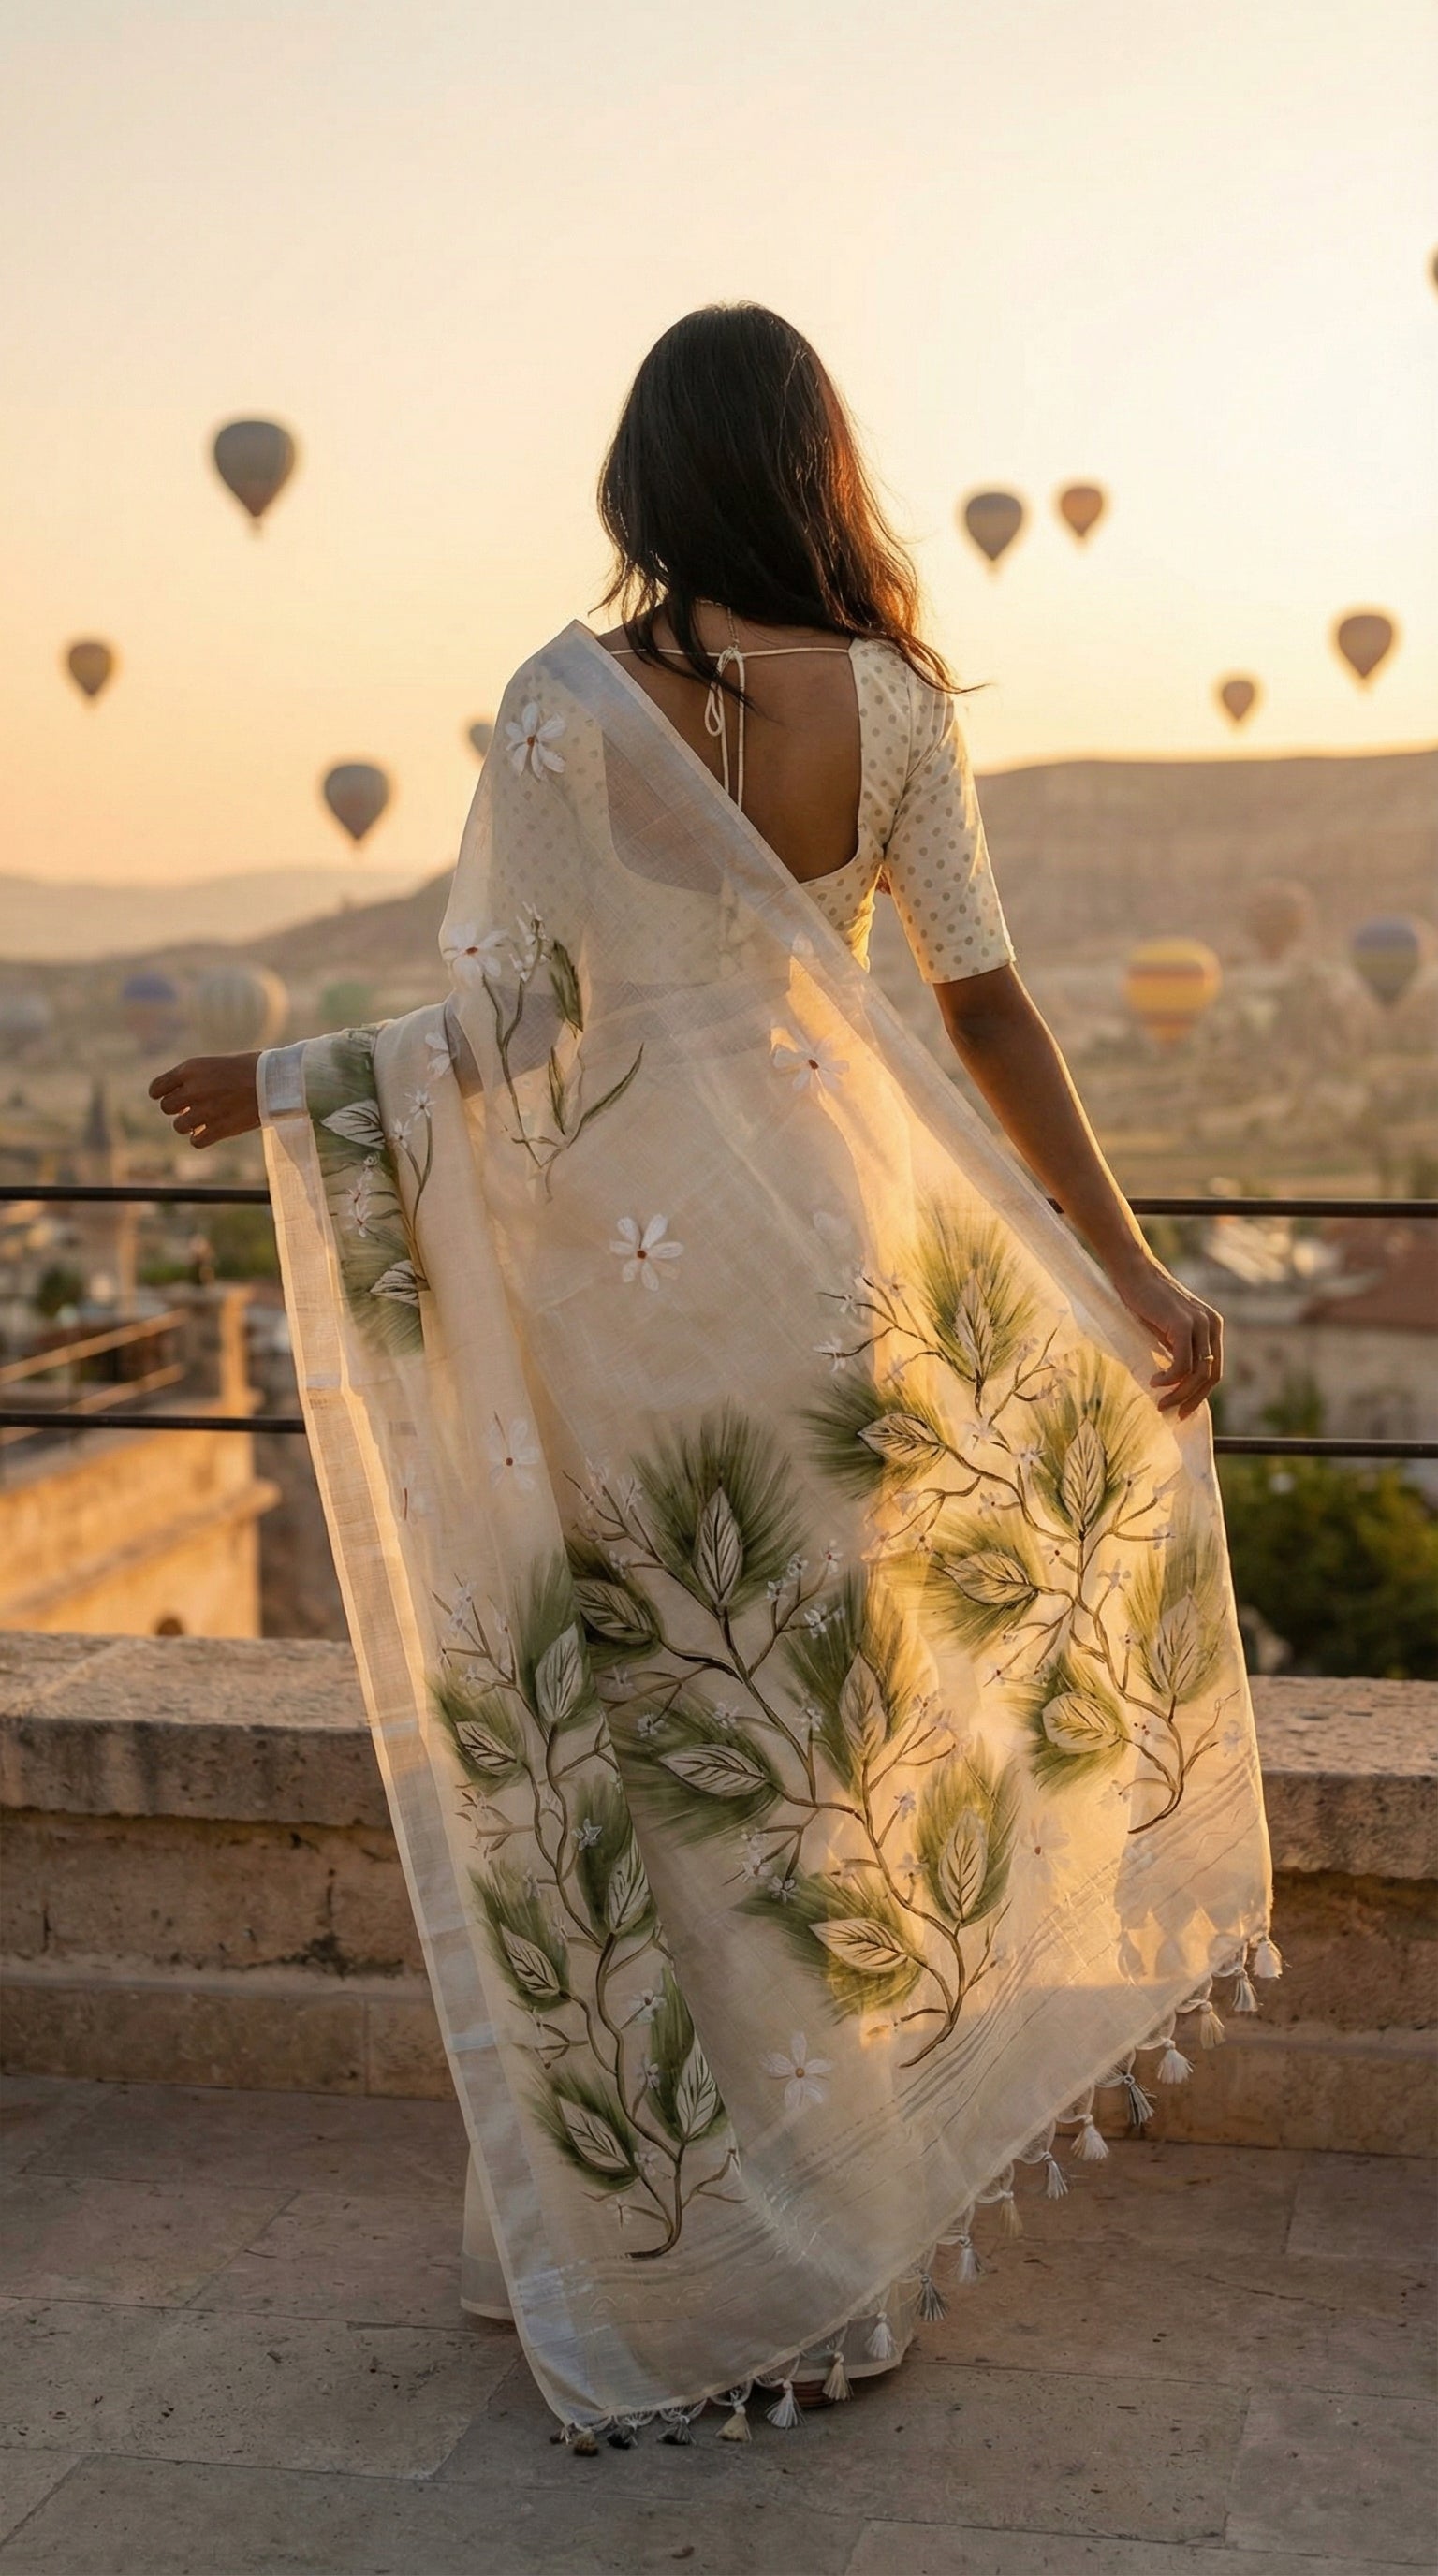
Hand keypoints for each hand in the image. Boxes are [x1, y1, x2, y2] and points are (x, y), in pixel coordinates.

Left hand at [149, 1054, 261, 1148]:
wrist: (277, 1080)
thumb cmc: (250, 1069)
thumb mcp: (216, 1065)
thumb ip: (194, 1080)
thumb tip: (180, 1102)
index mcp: (191, 1069)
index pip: (157, 1088)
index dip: (161, 1094)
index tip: (171, 1096)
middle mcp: (194, 1089)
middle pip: (166, 1108)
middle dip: (178, 1109)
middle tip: (194, 1108)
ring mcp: (206, 1110)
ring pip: (179, 1126)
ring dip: (190, 1125)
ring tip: (205, 1120)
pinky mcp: (219, 1129)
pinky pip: (196, 1141)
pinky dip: (201, 1139)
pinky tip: (212, 1132)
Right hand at [1110, 1249, 1222, 1418]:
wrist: (1132, 1271)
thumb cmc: (1143, 1299)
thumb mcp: (1166, 1328)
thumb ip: (1177, 1349)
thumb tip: (1175, 1382)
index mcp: (1211, 1327)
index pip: (1213, 1370)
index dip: (1200, 1394)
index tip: (1182, 1410)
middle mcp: (1211, 1325)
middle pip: (1210, 1376)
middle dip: (1191, 1399)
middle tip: (1171, 1413)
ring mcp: (1200, 1324)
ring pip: (1197, 1373)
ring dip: (1178, 1393)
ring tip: (1159, 1402)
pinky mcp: (1183, 1324)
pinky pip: (1183, 1365)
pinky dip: (1169, 1379)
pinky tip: (1154, 1381)